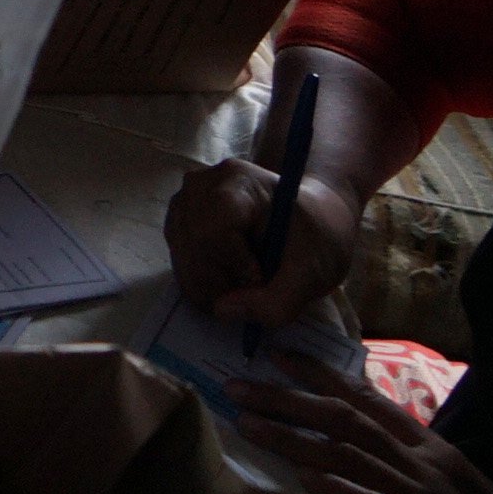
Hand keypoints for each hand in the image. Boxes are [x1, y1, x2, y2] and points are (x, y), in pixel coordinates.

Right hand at [166, 153, 358, 325]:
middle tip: (256, 292)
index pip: (213, 229)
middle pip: (194, 247)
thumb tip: (222, 311)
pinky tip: (231, 280)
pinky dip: (204, 283)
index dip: (233, 263)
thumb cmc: (315, 240)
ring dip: (213, 287)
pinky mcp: (177, 224)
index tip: (263, 278)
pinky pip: (180, 264)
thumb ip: (277, 300)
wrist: (308, 225)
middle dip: (223, 282)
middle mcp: (199, 186)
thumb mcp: (314, 274)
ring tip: (247, 286)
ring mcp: (183, 204)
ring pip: (183, 259)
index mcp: (239, 181)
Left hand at [232, 357, 492, 493]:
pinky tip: (305, 479)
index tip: (279, 355)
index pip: (371, 401)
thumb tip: (354, 450)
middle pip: (347, 420)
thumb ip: (407, 467)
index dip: (321, 375)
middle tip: (239, 388)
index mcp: (434, 451)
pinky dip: (339, 490)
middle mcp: (426, 466)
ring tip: (249, 426)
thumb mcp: (452, 491)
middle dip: (290, 400)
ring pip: (349, 456)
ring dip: (294, 439)